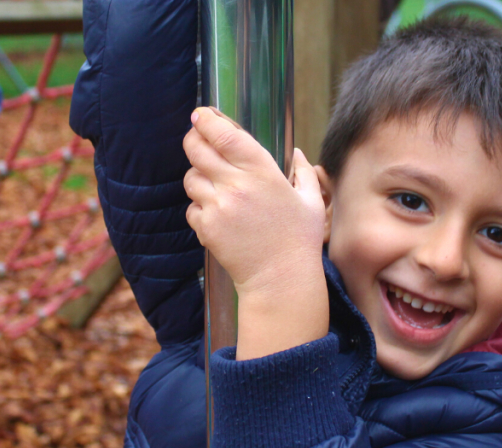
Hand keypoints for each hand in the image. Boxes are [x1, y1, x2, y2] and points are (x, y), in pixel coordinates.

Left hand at [183, 107, 324, 296]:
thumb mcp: (311, 201)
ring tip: (212, 184)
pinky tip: (216, 212)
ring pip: (190, 178)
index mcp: (263, 172)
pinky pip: (191, 207)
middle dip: (193, 139)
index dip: (207, 121)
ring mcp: (218, 207)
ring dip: (198, 176)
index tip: (201, 115)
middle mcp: (237, 185)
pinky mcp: (206, 228)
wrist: (280, 279)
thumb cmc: (299, 240)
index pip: (224, 135)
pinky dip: (199, 206)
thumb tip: (296, 153)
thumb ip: (303, 172)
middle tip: (196, 138)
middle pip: (197, 149)